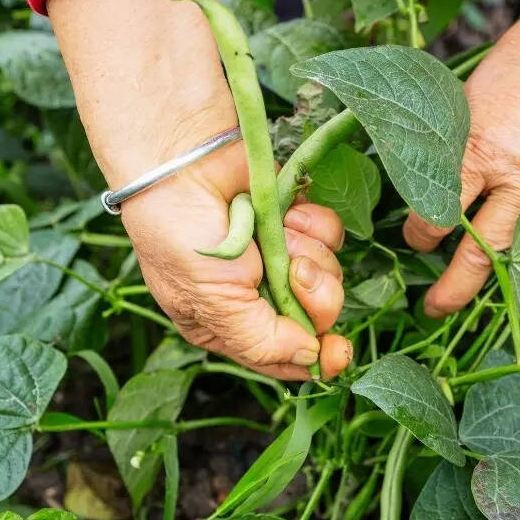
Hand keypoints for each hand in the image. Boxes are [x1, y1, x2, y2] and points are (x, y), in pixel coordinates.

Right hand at [121, 142, 353, 380]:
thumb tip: (310, 358)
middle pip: (317, 317)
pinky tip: (285, 214)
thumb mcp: (213, 303)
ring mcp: (279, 256)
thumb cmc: (181, 235)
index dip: (315, 358)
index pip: (282, 358)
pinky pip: (331, 237)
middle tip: (292, 270)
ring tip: (275, 232)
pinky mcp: (295, 222)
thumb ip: (261, 341)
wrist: (182, 161)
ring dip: (308, 253)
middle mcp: (257, 295)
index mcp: (228, 325)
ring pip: (329, 276)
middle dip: (314, 295)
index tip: (339, 352)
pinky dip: (313, 224)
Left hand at [402, 0, 519, 317]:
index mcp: (480, 150)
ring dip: (498, 281)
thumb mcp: (467, 105)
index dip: (420, 234)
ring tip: (478, 296)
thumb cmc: (519, 67)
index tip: (417, 236)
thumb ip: (452, 155)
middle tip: (433, 308)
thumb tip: (428, 198)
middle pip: (479, 254)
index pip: (437, 216)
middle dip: (452, 290)